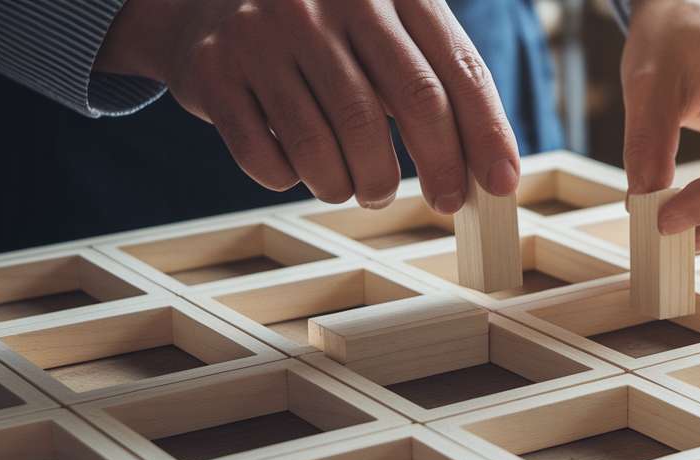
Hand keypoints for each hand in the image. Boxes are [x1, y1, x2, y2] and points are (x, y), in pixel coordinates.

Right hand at [95, 0, 520, 212]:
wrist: (199, 3)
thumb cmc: (317, 28)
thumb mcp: (380, 24)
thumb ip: (431, 78)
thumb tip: (486, 169)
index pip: (454, 67)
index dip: (484, 133)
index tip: (501, 184)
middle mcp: (325, 0)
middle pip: (407, 104)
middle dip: (437, 167)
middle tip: (443, 200)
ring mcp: (264, 32)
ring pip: (334, 143)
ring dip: (358, 184)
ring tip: (363, 185)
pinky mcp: (214, 71)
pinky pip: (267, 158)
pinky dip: (292, 179)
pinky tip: (299, 166)